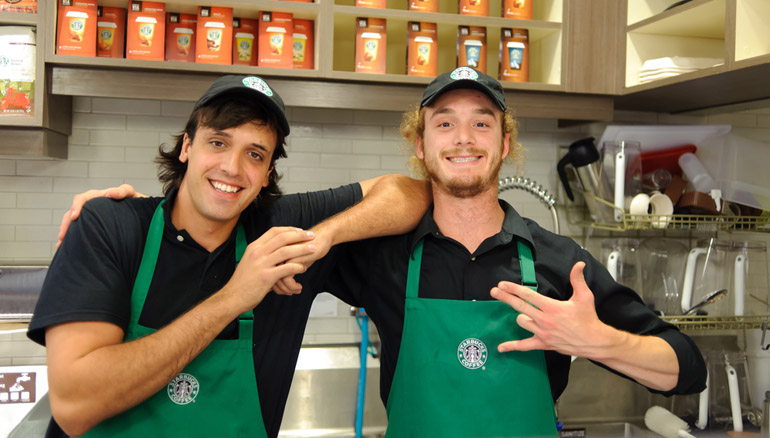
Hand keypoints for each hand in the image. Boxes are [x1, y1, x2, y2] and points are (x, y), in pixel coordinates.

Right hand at [57, 184, 140, 248]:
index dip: (77, 206)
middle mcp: (92, 205)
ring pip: (73, 221)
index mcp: (99, 197)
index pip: (83, 198)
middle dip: (66, 224)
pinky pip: (78, 229)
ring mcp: (91, 214)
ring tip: (62, 244)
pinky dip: (72, 236)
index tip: (75, 216)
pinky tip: (66, 246)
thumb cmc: (134, 201)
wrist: (138, 210)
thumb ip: (123, 191)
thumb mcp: (130, 194)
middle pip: (73, 212)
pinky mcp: (92, 224)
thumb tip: (111, 193)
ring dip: (66, 232)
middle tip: (63, 236)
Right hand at [225, 227, 315, 311]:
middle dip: (299, 235)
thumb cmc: (243, 282)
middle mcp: (257, 252)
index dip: (289, 230)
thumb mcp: (250, 262)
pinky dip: (297, 267)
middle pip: (282, 238)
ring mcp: (262, 264)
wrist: (233, 297)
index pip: (274, 231)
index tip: (300, 231)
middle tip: (312, 236)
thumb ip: (263, 255)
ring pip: (286, 251)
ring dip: (302, 249)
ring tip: (313, 249)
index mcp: (254, 247)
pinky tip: (304, 268)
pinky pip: (286, 268)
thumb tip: (277, 251)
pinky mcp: (266, 277)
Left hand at [272, 229, 332, 294]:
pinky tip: (299, 287)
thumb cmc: (307, 248)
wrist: (321, 237)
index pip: (265, 273)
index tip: (283, 290)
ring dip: (288, 289)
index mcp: (271, 250)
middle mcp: (274, 252)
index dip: (273, 285)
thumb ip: (282, 266)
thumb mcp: (292, 257)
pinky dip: (293, 287)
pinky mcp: (291, 260)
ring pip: (277, 281)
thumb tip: (275, 284)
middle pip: (269, 278)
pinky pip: (287, 280)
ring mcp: (281, 256)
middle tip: (289, 293)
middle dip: (280, 289)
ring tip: (296, 290)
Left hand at [490, 262, 616, 358]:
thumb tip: (578, 264)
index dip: (514, 288)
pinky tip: (501, 348)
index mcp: (552, 307)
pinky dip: (512, 346)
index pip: (528, 295)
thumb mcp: (585, 296)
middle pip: (520, 306)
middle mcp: (545, 320)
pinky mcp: (543, 344)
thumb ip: (578, 279)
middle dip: (505, 298)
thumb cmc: (589, 319)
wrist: (594, 341)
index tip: (502, 284)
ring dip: (521, 316)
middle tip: (494, 291)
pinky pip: (524, 346)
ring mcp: (543, 333)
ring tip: (525, 313)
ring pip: (522, 322)